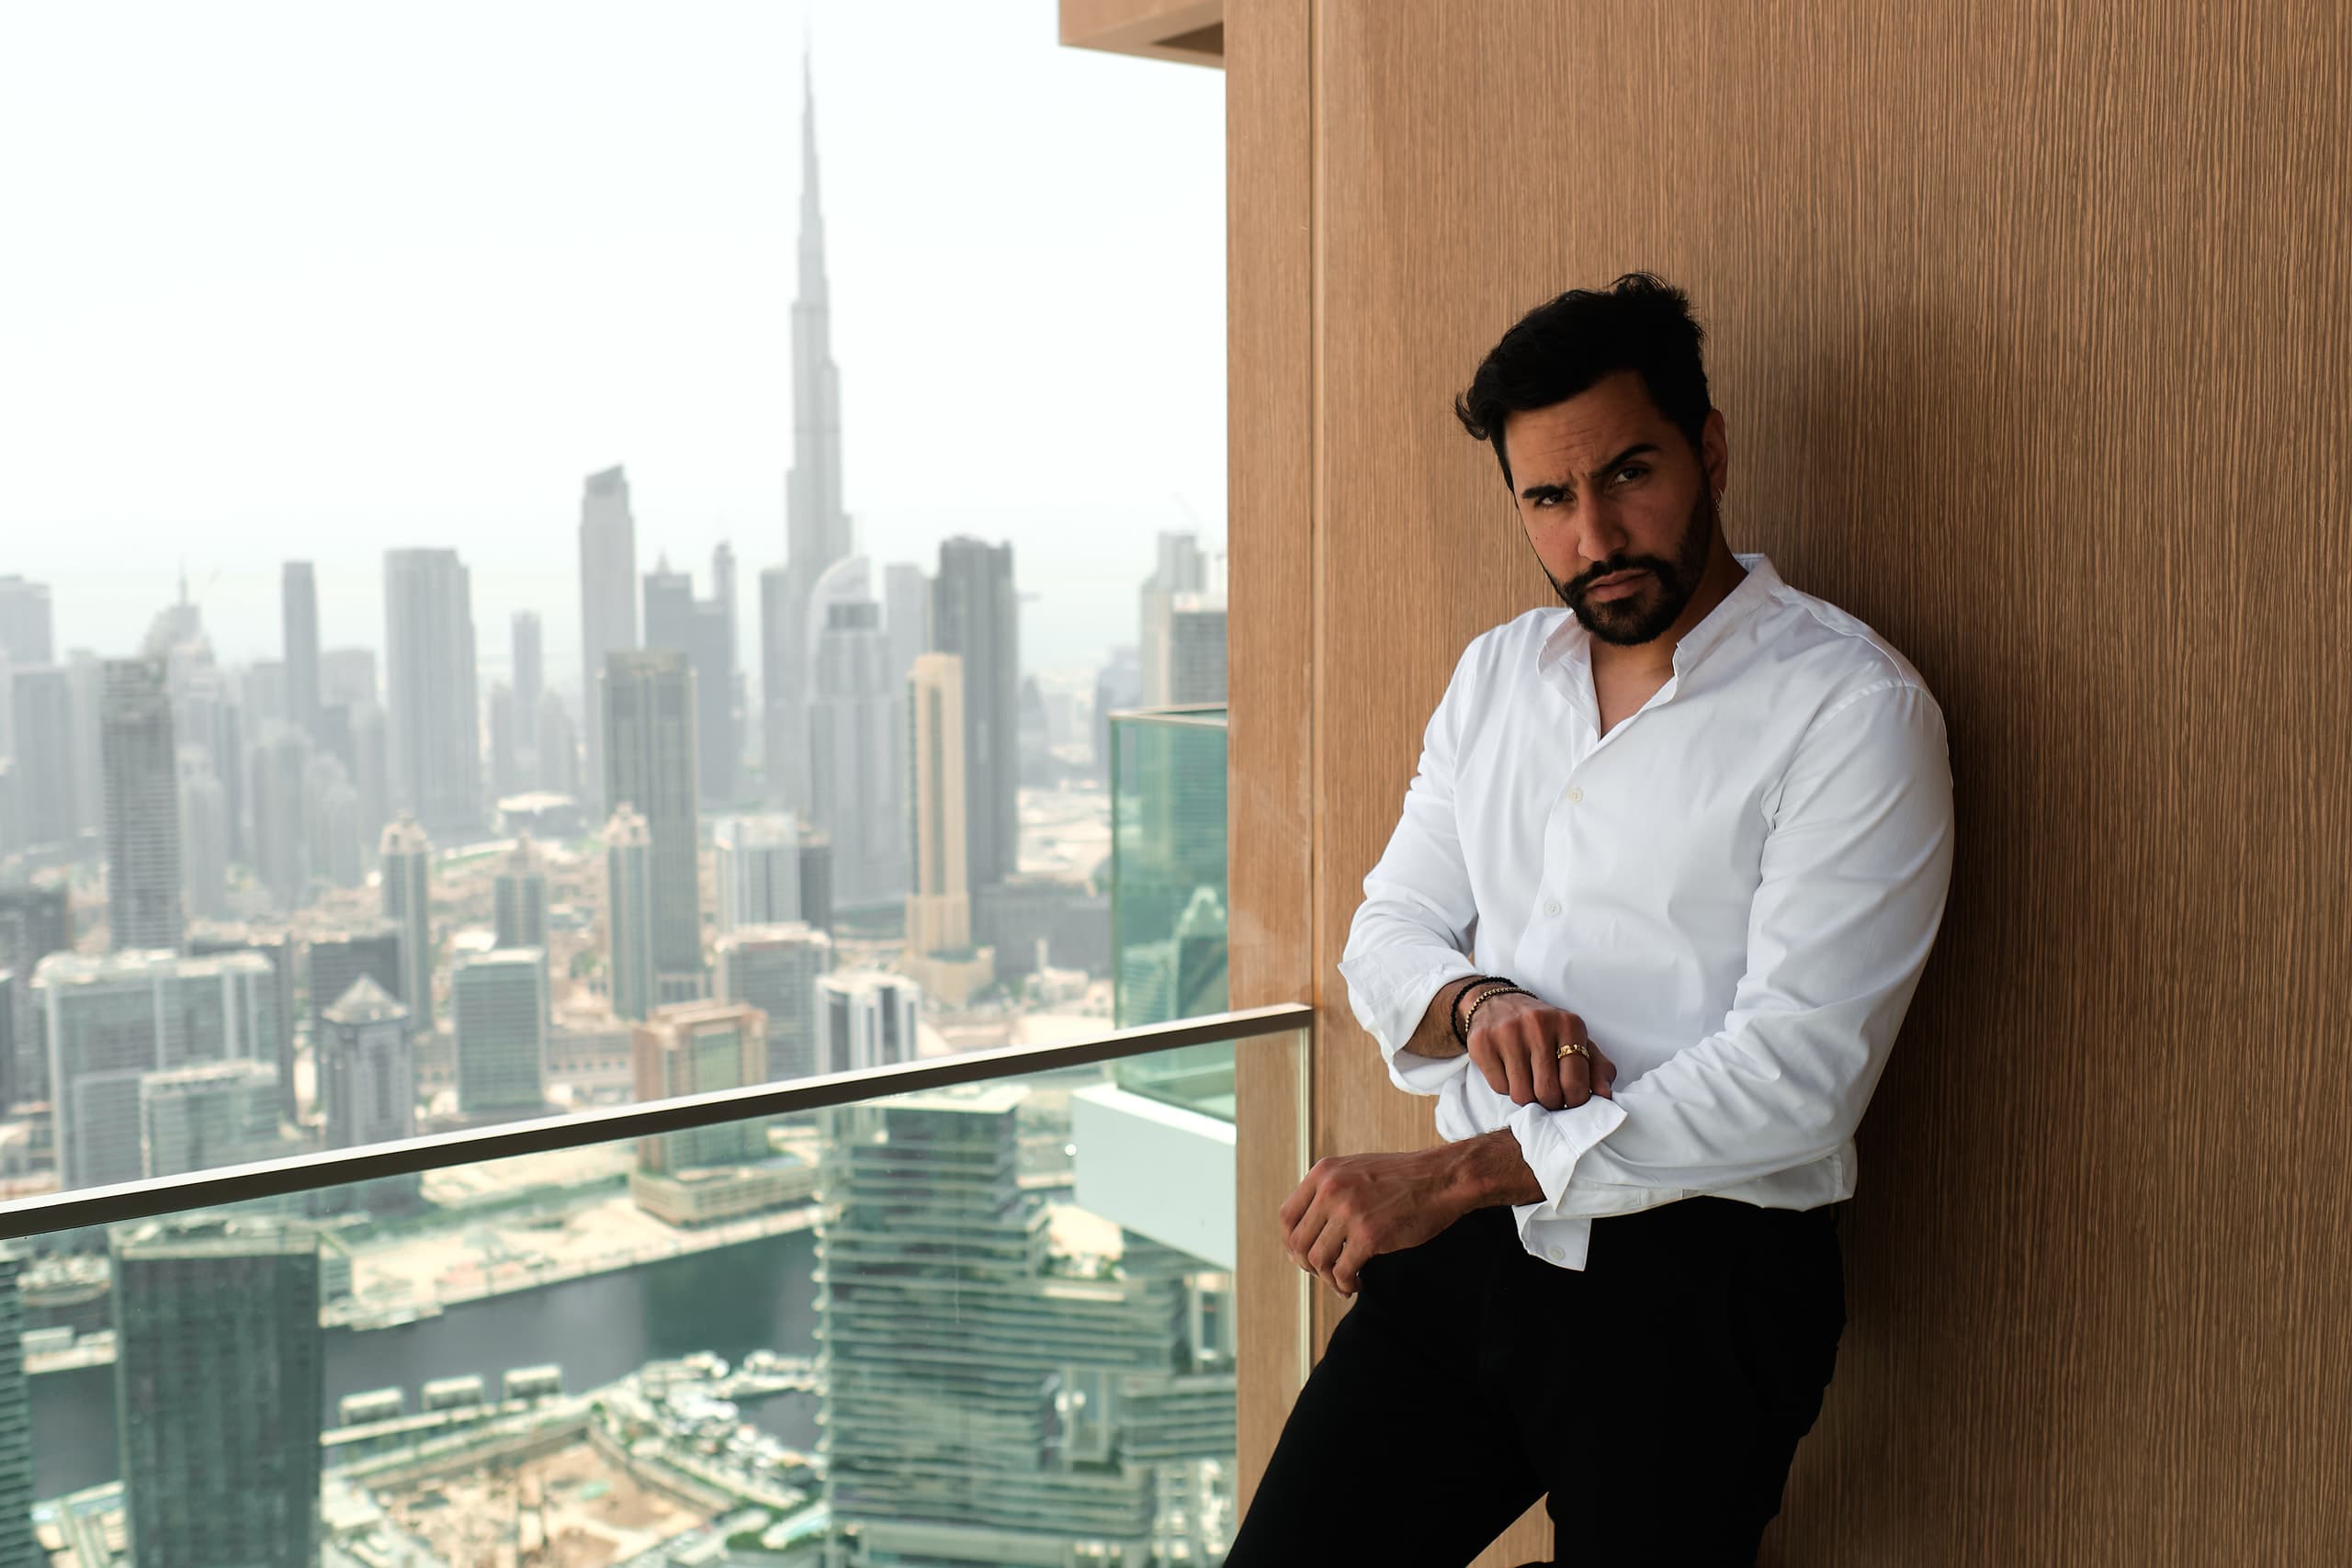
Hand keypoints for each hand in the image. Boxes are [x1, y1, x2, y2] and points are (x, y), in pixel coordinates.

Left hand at [1277, 1147, 1468, 1296]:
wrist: (1442, 1178)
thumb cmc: (1403, 1179)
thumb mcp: (1355, 1171)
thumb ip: (1329, 1192)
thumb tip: (1304, 1232)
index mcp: (1323, 1173)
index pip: (1287, 1217)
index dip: (1292, 1244)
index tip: (1306, 1256)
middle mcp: (1330, 1189)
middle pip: (1297, 1242)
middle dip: (1308, 1265)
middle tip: (1326, 1273)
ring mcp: (1349, 1211)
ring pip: (1317, 1260)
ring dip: (1327, 1279)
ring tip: (1343, 1282)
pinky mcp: (1369, 1235)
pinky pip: (1341, 1271)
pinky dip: (1345, 1284)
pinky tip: (1356, 1283)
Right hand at [1464, 991, 1616, 1111]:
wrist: (1497, 1003)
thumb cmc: (1544, 1029)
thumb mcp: (1575, 1040)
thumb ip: (1598, 1067)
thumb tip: (1605, 1095)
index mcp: (1569, 1024)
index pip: (1575, 1083)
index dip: (1574, 1101)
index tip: (1569, 1099)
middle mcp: (1538, 1024)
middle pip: (1548, 1092)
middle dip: (1550, 1102)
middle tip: (1548, 1094)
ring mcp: (1507, 1032)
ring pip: (1522, 1095)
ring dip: (1527, 1096)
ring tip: (1528, 1079)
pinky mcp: (1482, 1042)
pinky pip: (1499, 1088)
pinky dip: (1506, 1087)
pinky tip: (1509, 1070)